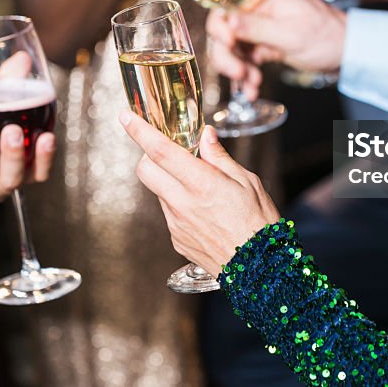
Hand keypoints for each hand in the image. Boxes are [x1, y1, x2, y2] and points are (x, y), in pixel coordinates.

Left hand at [121, 111, 279, 276]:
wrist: (260, 271)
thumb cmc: (260, 225)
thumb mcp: (248, 182)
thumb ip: (220, 157)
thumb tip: (205, 135)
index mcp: (202, 184)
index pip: (161, 151)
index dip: (139, 131)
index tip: (126, 117)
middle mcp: (183, 203)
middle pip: (145, 169)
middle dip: (147, 154)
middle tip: (165, 150)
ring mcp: (176, 224)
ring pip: (157, 190)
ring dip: (167, 180)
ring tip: (199, 185)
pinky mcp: (176, 239)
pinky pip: (168, 213)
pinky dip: (178, 202)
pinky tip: (203, 210)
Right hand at [207, 0, 346, 99]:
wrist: (346, 52)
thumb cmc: (326, 36)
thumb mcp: (291, 34)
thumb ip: (257, 27)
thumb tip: (227, 20)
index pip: (227, 4)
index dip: (220, 25)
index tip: (229, 44)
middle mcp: (257, 9)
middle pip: (224, 28)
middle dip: (227, 54)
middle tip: (239, 73)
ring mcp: (258, 28)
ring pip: (231, 48)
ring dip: (236, 68)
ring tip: (252, 84)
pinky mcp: (262, 46)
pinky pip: (244, 60)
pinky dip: (245, 76)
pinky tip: (252, 90)